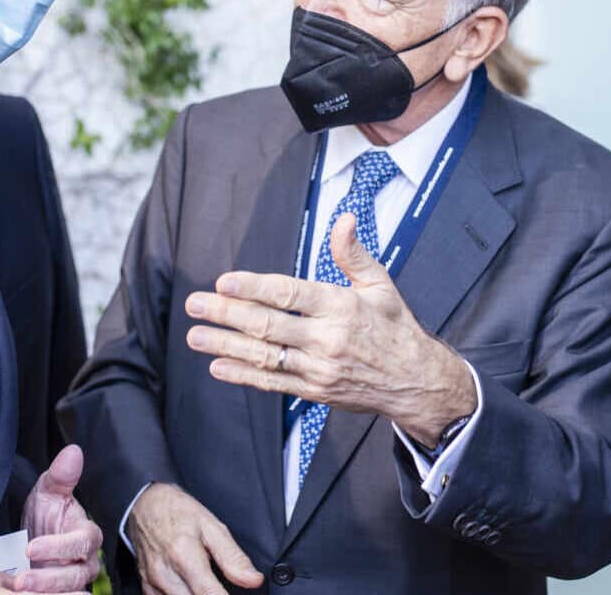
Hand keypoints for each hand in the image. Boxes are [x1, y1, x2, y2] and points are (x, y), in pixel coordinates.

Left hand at [18, 445, 101, 592]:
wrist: (31, 538)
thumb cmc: (45, 514)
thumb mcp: (48, 492)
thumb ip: (61, 475)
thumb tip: (73, 452)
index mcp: (86, 534)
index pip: (81, 543)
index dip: (58, 546)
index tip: (31, 546)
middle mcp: (85, 561)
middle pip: (75, 576)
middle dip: (48, 579)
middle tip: (21, 581)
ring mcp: (74, 580)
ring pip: (67, 592)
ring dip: (43, 593)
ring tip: (18, 590)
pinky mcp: (61, 593)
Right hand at [126, 482, 262, 594]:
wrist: (144, 505)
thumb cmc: (178, 512)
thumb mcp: (211, 526)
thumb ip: (233, 557)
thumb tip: (253, 580)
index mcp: (184, 555)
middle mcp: (165, 573)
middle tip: (221, 588)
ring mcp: (153, 583)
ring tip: (208, 586)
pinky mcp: (147, 588)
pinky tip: (190, 589)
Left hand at [184, 213, 475, 445]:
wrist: (416, 383)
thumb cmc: (395, 328)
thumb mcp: (380, 286)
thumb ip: (353, 254)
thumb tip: (343, 219)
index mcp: (341, 307)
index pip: (290, 294)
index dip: (254, 287)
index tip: (223, 282)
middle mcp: (327, 339)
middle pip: (268, 325)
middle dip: (227, 314)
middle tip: (193, 304)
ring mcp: (318, 368)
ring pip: (264, 356)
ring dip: (225, 345)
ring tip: (194, 335)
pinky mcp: (314, 391)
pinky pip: (273, 383)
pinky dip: (243, 375)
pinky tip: (217, 366)